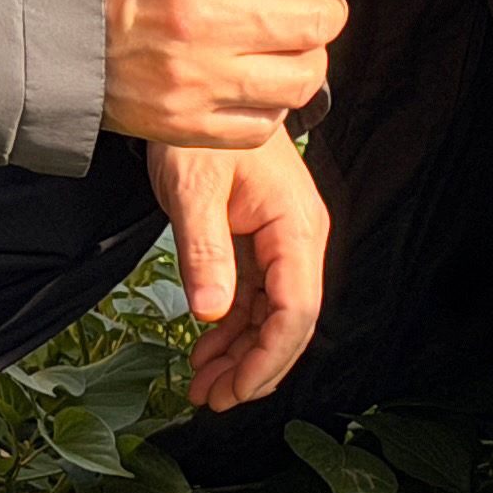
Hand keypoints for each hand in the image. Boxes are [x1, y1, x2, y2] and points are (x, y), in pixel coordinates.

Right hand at [95, 0, 345, 147]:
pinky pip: (265, 124)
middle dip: (320, 12)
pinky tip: (248, 84)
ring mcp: (196, 77)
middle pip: (318, 22)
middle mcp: (205, 16)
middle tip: (301, 9)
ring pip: (303, 78)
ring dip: (302, 61)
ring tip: (279, 50)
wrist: (33, 17)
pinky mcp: (184, 123)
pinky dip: (268, 104)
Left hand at [149, 132, 327, 409]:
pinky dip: (231, 329)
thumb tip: (210, 314)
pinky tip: (204, 349)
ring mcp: (280, 244)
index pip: (296, 312)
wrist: (197, 93)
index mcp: (295, 228)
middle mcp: (298, 240)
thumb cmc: (200, 135)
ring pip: (271, 317)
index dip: (267, 361)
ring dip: (240, 355)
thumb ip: (205, 252)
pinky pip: (254, 299)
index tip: (234, 392)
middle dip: (253, 368)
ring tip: (201, 385)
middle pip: (289, 323)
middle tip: (209, 399)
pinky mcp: (259, 244)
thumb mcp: (194, 189)